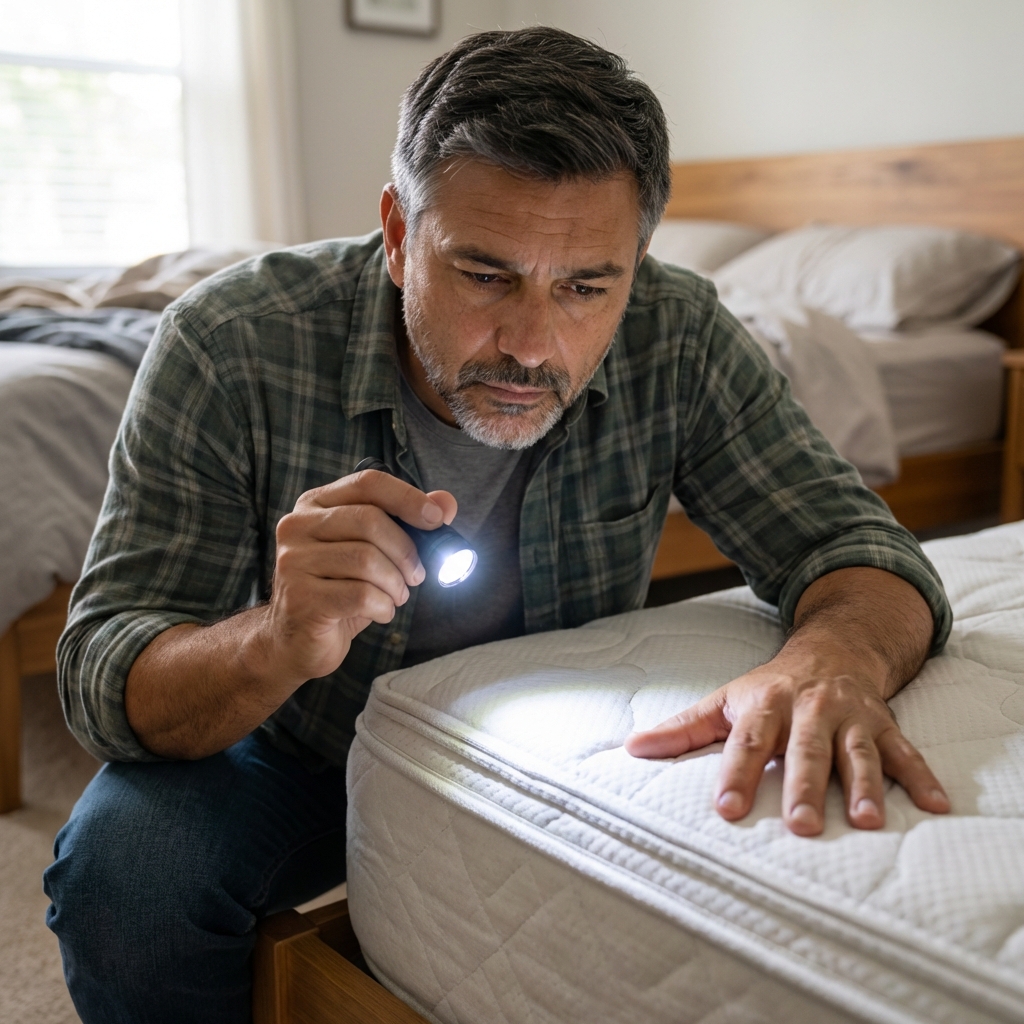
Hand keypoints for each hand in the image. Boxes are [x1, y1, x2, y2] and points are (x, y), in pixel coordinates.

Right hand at [264, 468, 456, 683]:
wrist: (296, 641)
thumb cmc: (340, 591)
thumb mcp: (374, 553)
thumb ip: (407, 523)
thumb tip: (446, 502)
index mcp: (316, 504)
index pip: (368, 483)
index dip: (408, 497)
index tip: (436, 519)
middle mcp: (297, 526)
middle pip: (370, 520)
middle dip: (406, 550)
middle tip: (417, 575)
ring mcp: (293, 561)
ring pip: (367, 559)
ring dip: (396, 583)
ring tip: (396, 596)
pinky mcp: (300, 597)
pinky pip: (360, 595)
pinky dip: (383, 606)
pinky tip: (380, 612)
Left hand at [624, 567, 949, 835]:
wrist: (831, 650)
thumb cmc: (768, 688)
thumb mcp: (724, 701)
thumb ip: (683, 729)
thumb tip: (632, 748)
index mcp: (765, 704)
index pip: (747, 742)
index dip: (737, 775)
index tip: (728, 810)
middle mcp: (810, 708)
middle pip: (806, 750)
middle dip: (804, 786)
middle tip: (801, 826)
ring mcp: (851, 716)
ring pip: (858, 752)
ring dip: (866, 786)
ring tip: (868, 821)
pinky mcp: (884, 724)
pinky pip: (906, 752)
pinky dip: (923, 777)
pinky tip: (938, 806)